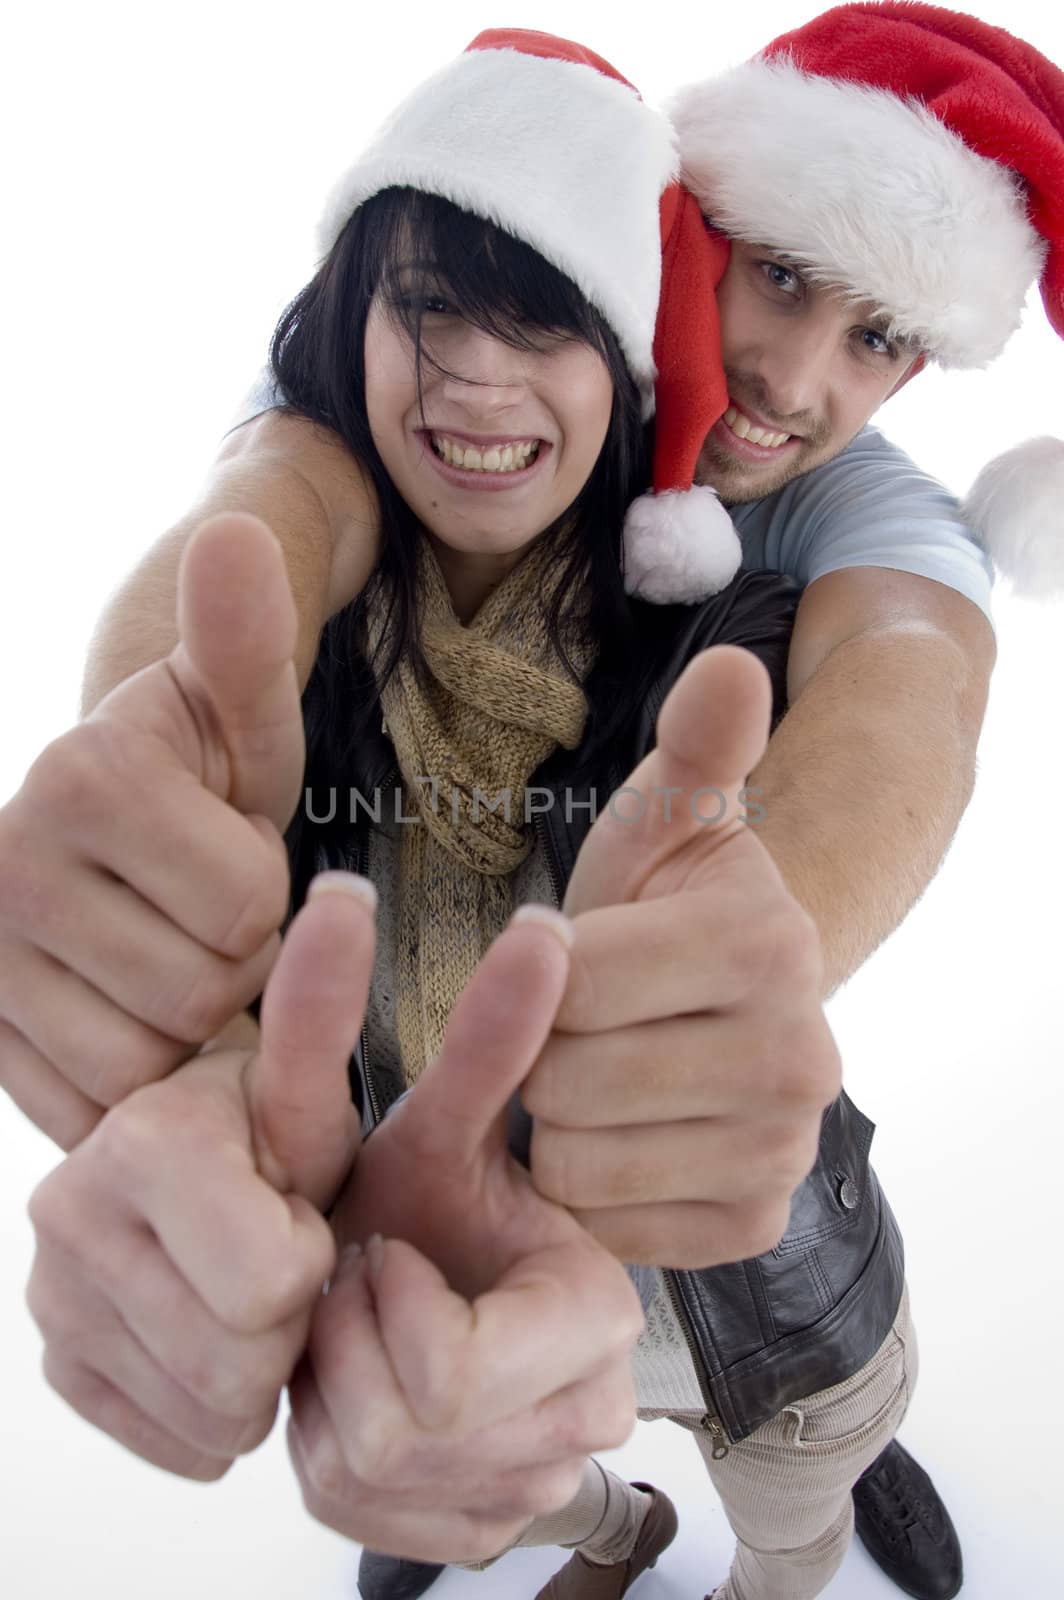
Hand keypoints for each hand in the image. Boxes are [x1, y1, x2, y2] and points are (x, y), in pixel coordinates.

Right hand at [0, 514, 304, 1147]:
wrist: (114, 841)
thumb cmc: (202, 778)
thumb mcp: (241, 713)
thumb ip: (245, 637)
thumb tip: (239, 531)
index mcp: (81, 774)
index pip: (248, 906)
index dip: (267, 895)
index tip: (231, 857)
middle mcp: (1, 864)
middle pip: (199, 992)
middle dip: (230, 965)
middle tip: (200, 916)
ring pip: (147, 1064)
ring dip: (186, 1028)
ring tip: (164, 957)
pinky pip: (93, 1107)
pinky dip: (134, 1081)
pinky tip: (127, 1014)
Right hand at [25, 875, 371, 1478]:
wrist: (208, 1170)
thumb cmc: (275, 1127)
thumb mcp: (313, 1086)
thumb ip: (328, 1009)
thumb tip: (346, 896)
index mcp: (142, 1137)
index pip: (272, 1279)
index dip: (313, 1257)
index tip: (302, 1210)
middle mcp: (69, 1210)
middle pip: (240, 1357)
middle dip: (291, 1320)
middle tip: (286, 1258)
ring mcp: (51, 1294)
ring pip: (209, 1409)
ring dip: (259, 1367)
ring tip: (256, 1292)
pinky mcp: (56, 1359)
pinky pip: (172, 1438)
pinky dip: (217, 1407)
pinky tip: (219, 1333)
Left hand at [288, 910, 643, 1562]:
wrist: (429, 1279)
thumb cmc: (429, 1201)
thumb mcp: (442, 1126)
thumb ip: (494, 1041)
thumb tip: (545, 928)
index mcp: (596, 1318)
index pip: (447, 1373)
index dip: (384, 1305)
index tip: (386, 1248)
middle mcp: (588, 1417)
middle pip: (402, 1432)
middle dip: (348, 1345)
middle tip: (359, 1283)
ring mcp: (537, 1484)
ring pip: (372, 1477)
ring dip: (334, 1389)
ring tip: (358, 1323)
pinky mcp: (483, 1528)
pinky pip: (361, 1518)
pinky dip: (333, 1451)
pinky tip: (362, 1382)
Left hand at [522, 645, 841, 1267]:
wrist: (720, 1006)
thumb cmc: (661, 907)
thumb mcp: (663, 822)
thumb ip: (692, 751)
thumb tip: (732, 664)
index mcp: (770, 944)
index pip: (569, 980)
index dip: (542, 969)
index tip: (575, 956)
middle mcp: (802, 1058)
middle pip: (567, 1081)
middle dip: (546, 1052)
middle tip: (583, 1028)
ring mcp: (784, 1152)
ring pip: (574, 1163)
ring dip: (558, 1125)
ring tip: (598, 1079)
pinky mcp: (756, 1224)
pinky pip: (607, 1226)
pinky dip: (593, 1191)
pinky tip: (623, 1139)